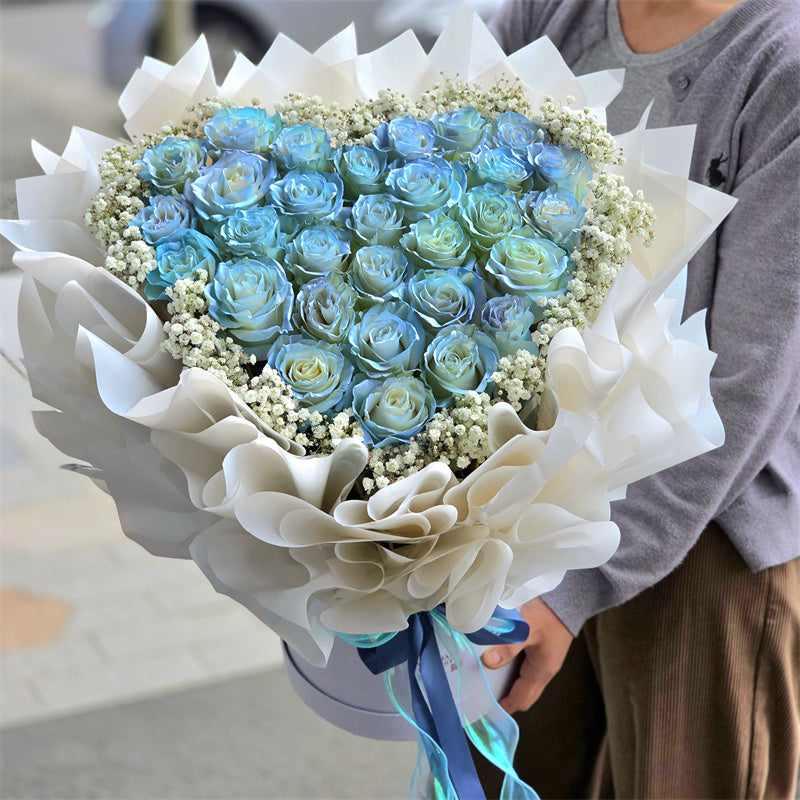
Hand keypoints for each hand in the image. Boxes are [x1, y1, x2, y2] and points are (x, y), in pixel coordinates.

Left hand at [481, 598, 573, 713]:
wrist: (569, 596)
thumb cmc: (549, 613)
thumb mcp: (526, 629)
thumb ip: (508, 647)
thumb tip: (488, 662)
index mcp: (542, 670)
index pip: (521, 699)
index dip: (504, 706)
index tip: (485, 710)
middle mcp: (545, 669)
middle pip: (524, 693)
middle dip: (505, 697)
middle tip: (481, 694)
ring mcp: (545, 659)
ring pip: (524, 680)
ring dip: (507, 681)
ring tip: (484, 677)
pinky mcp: (542, 648)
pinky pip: (525, 666)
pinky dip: (511, 667)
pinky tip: (497, 657)